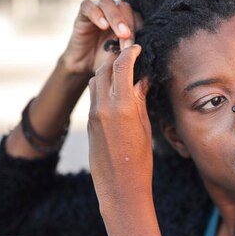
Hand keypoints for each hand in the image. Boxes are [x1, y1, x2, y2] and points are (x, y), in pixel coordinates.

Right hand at [60, 0, 142, 75]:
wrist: (86, 66)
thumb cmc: (107, 61)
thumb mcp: (122, 56)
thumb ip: (133, 49)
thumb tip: (147, 49)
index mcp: (127, 19)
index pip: (136, 16)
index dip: (138, 29)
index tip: (138, 46)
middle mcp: (114, 11)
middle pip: (124, 7)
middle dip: (128, 24)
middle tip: (128, 39)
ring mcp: (98, 9)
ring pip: (107, 3)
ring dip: (116, 18)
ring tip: (120, 34)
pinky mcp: (83, 12)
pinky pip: (88, 6)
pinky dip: (96, 14)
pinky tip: (103, 26)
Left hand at [87, 44, 151, 213]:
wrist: (120, 188)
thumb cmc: (140, 161)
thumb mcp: (145, 127)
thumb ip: (139, 100)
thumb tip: (140, 80)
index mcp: (122, 106)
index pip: (121, 66)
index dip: (129, 52)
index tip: (136, 47)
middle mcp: (103, 107)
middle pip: (104, 69)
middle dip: (116, 57)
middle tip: (128, 54)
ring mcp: (93, 115)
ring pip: (95, 81)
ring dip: (107, 70)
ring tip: (121, 70)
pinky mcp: (89, 124)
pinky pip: (94, 96)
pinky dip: (103, 86)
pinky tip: (115, 91)